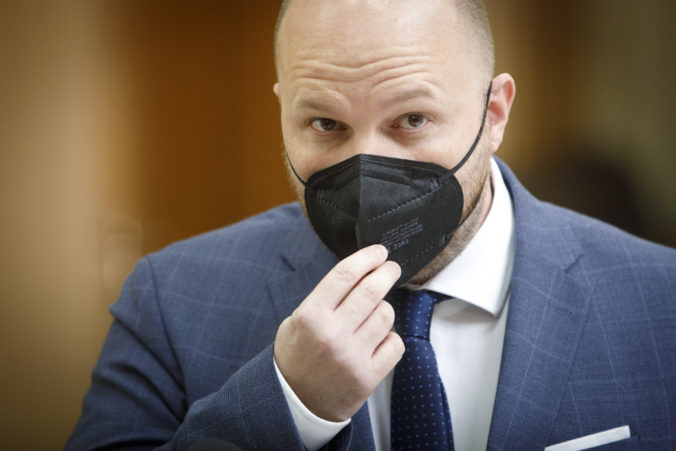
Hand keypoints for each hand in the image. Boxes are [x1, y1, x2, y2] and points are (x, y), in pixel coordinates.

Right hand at [273, 244, 403, 421]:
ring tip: (373, 314)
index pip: (345, 274)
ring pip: (386, 315)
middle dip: (386, 272)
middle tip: (391, 268)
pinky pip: (395, 343)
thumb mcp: (295, 321)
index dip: (367, 257)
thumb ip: (324, 298)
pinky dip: (390, 338)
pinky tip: (377, 340)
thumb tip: (358, 273)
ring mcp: (352, 356)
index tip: (379, 252)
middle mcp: (332, 334)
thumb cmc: (297, 355)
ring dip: (383, 309)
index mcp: (311, 315)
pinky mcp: (368, 376)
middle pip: (371, 290)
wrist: (295, 402)